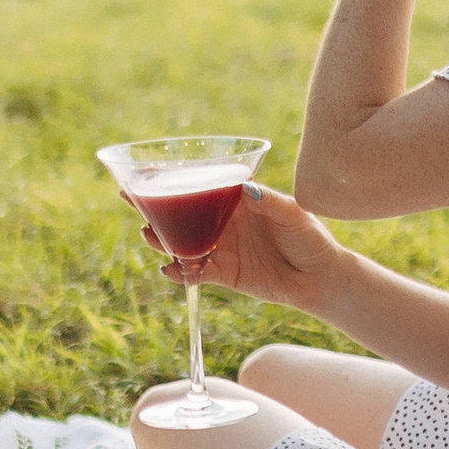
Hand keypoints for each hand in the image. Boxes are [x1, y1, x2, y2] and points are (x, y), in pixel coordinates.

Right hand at [142, 181, 340, 312]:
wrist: (321, 278)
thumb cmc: (310, 237)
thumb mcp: (292, 213)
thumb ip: (267, 201)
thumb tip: (244, 188)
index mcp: (236, 199)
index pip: (199, 183)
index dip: (172, 176)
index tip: (144, 169)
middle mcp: (223, 222)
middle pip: (180, 211)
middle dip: (152, 203)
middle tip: (127, 197)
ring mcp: (221, 248)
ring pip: (181, 242)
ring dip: (161, 239)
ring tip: (149, 236)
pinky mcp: (223, 274)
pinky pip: (194, 273)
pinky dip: (179, 272)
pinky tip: (170, 268)